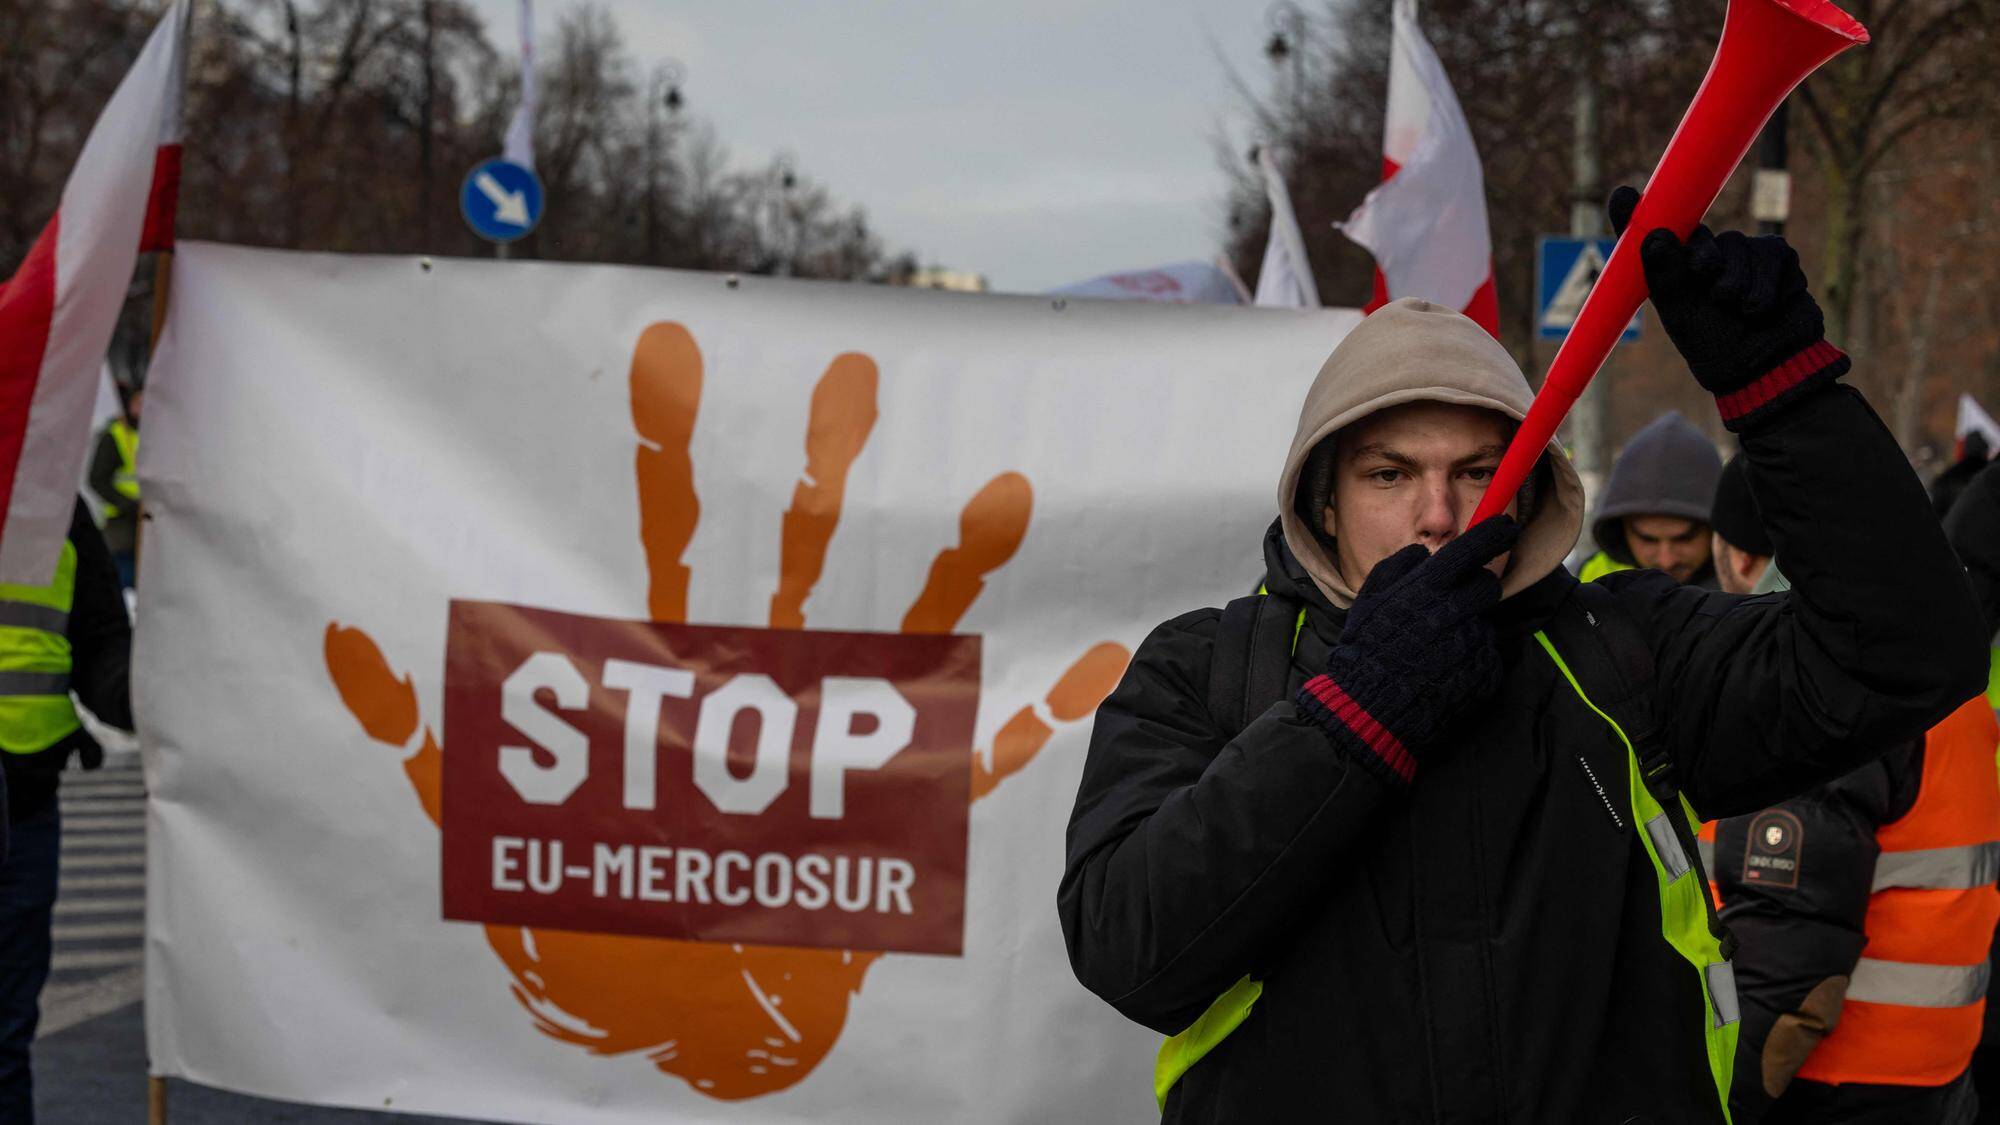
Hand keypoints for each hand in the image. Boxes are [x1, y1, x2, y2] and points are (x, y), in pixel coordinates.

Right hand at [1295, 516, 1519, 787]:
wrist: (1373, 709)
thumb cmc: (1366, 650)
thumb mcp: (1369, 600)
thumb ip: (1396, 568)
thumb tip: (1421, 553)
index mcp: (1428, 588)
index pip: (1471, 550)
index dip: (1494, 534)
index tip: (1507, 527)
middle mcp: (1456, 611)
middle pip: (1488, 586)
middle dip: (1476, 590)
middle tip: (1453, 607)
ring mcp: (1473, 643)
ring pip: (1483, 623)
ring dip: (1467, 630)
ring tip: (1436, 650)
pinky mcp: (1485, 673)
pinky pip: (1487, 656)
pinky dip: (1471, 660)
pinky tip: (1444, 670)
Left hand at [1608, 185, 1848, 430]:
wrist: (1768, 367)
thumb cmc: (1717, 346)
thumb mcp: (1683, 314)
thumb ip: (1667, 274)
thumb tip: (1655, 236)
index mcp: (1675, 269)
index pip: (1656, 233)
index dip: (1636, 211)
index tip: (1621, 193)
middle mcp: (1707, 256)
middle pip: (1704, 236)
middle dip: (1706, 258)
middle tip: (1708, 281)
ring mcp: (1743, 254)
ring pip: (1741, 245)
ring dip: (1740, 283)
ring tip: (1741, 311)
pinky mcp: (1778, 257)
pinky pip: (1773, 254)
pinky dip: (1768, 285)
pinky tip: (1767, 307)